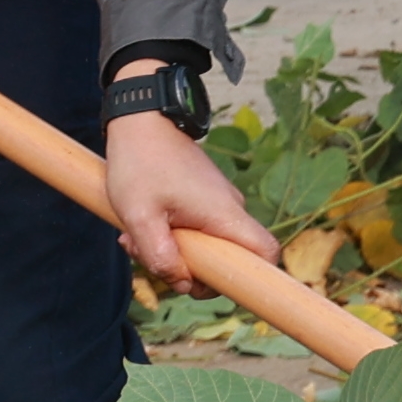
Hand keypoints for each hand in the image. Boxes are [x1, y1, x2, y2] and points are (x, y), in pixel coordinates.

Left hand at [99, 104, 279, 296]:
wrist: (142, 118)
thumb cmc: (140, 162)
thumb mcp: (139, 215)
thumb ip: (159, 255)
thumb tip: (182, 282)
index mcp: (224, 214)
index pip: (266, 253)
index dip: (251, 278)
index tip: (209, 283)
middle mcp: (230, 208)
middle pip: (226, 259)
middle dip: (188, 269)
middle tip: (147, 256)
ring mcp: (217, 202)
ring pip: (205, 246)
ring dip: (172, 251)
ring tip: (135, 236)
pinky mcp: (204, 198)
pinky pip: (196, 230)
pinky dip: (170, 235)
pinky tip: (141, 224)